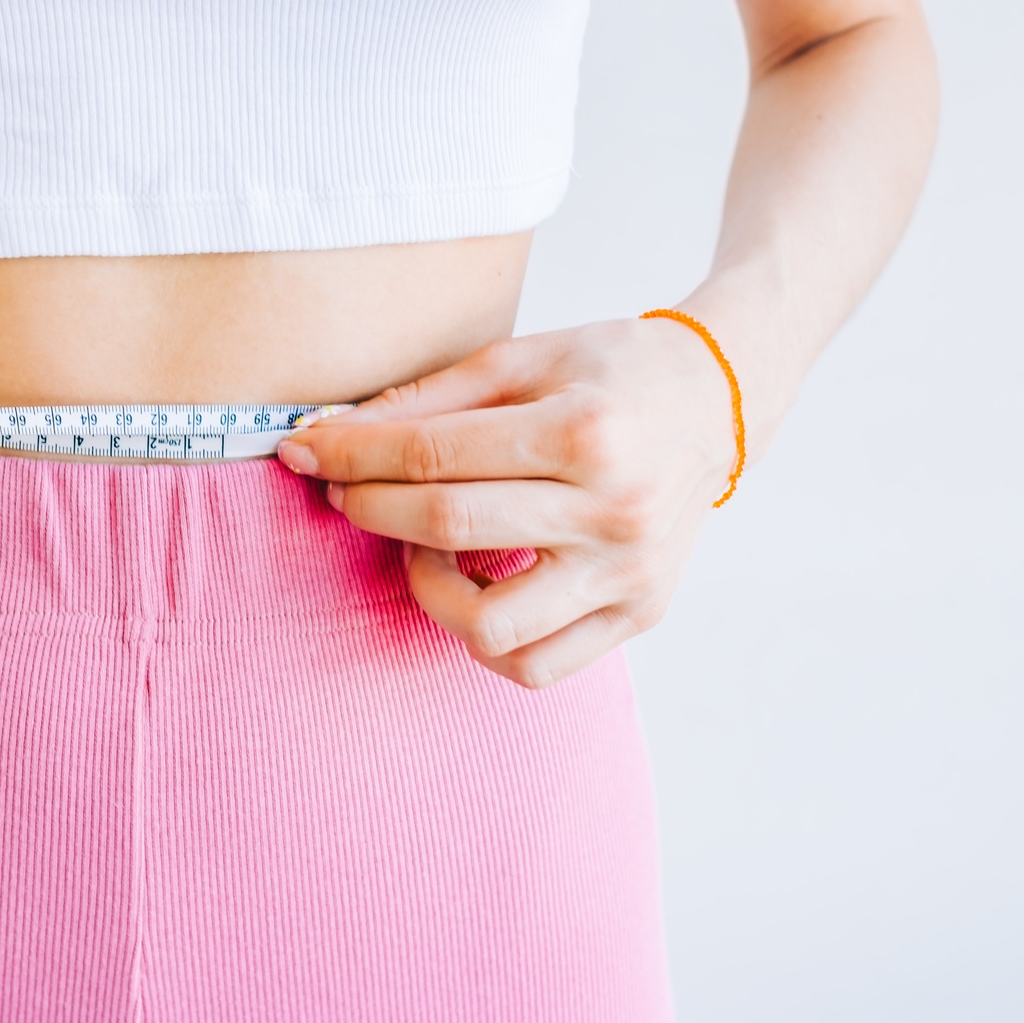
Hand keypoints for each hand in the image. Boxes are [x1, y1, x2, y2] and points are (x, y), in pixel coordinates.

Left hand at [275, 316, 737, 688]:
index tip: (306, 451)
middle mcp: (614, 512)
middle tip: (344, 488)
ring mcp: (630, 575)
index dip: (355, 456)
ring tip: (427, 543)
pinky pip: (536, 666)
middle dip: (370, 507)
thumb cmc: (611, 371)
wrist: (717, 403)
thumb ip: (427, 399)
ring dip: (428, 588)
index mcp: (586, 432)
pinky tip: (474, 582)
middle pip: (451, 527)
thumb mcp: (523, 356)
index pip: (436, 456)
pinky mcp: (639, 615)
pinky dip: (484, 636)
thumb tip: (333, 435)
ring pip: (490, 627)